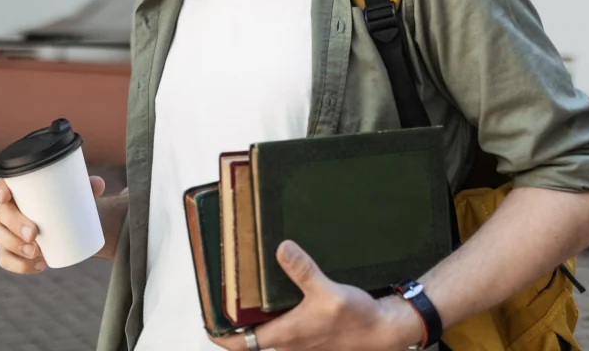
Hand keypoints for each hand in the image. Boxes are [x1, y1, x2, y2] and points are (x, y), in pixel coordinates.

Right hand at [0, 175, 105, 273]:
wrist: (72, 228)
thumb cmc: (71, 205)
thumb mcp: (81, 195)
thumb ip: (89, 187)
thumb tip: (98, 184)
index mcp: (20, 190)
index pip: (3, 184)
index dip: (0, 189)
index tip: (6, 196)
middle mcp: (8, 208)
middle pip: (0, 213)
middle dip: (14, 224)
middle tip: (34, 234)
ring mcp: (5, 230)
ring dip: (12, 244)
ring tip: (35, 252)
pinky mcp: (9, 249)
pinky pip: (4, 258)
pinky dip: (18, 264)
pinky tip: (38, 265)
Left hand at [212, 241, 423, 350]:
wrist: (382, 331)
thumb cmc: (357, 320)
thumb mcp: (329, 292)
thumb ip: (303, 270)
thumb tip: (281, 248)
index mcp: (284, 336)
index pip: (240, 343)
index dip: (219, 333)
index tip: (206, 319)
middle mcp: (287, 342)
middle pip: (249, 335)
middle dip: (234, 318)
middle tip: (222, 294)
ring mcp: (298, 339)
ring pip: (266, 330)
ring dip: (254, 315)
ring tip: (245, 288)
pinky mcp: (308, 333)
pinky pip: (282, 325)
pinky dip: (273, 311)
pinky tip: (277, 290)